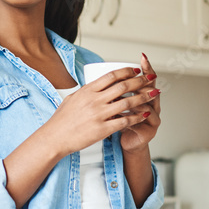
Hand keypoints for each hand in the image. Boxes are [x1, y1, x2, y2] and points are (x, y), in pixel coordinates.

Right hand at [43, 64, 159, 157]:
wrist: (55, 138)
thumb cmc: (61, 120)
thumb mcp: (73, 99)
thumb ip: (86, 92)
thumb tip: (97, 85)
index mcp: (87, 91)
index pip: (111, 76)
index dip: (127, 71)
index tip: (136, 70)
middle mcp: (94, 100)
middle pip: (123, 86)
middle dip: (140, 81)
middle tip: (150, 79)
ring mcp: (99, 114)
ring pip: (127, 102)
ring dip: (143, 97)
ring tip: (153, 94)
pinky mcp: (103, 129)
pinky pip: (124, 120)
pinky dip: (137, 116)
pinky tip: (144, 114)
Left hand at [119, 53, 160, 154]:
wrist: (127, 143)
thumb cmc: (121, 123)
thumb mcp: (115, 105)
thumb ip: (114, 92)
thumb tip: (104, 74)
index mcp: (143, 96)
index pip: (146, 78)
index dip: (145, 68)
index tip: (142, 57)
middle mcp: (152, 105)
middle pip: (152, 88)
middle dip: (147, 80)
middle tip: (142, 72)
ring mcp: (153, 117)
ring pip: (151, 104)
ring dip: (142, 99)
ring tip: (135, 94)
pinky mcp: (150, 130)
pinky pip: (146, 121)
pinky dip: (138, 117)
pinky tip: (132, 114)